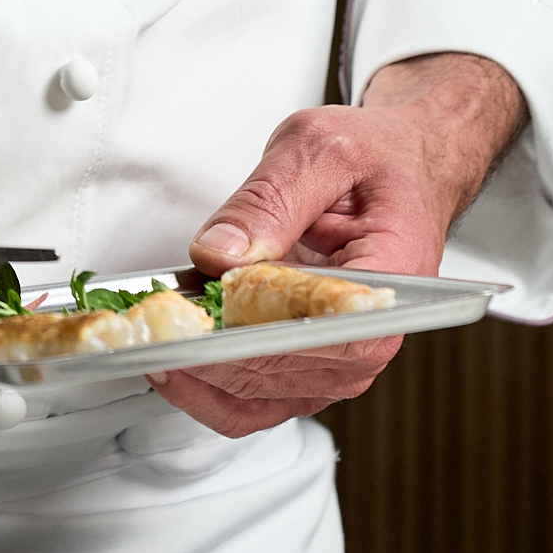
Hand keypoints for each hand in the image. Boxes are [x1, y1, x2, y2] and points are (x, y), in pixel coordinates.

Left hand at [154, 51, 524, 439]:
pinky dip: (206, 387)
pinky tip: (170, 357)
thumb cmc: (374, 159)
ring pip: (259, 399)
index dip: (256, 336)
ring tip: (152, 334)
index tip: (199, 321)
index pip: (325, 334)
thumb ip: (269, 200)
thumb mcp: (320, 150)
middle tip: (153, 320)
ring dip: (199, 373)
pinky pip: (252, 402)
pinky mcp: (307, 367)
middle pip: (282, 374)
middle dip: (209, 351)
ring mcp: (337, 361)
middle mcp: (369, 336)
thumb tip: (221, 253)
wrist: (400, 167)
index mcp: (390, 282)